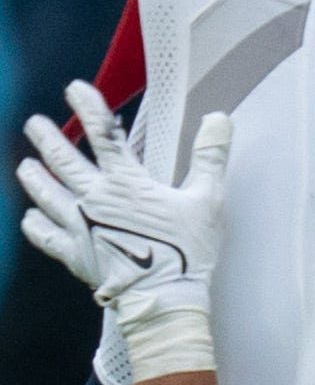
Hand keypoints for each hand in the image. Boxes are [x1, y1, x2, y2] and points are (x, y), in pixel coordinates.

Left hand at [18, 87, 226, 382]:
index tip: (75, 87)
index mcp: (127, 182)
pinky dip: (35, 224)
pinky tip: (30, 218)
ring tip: (25, 165)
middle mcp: (95, 199)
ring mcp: (79, 227)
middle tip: (35, 123)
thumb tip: (219, 118)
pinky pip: (45, 235)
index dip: (89, 108)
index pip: (103, 135)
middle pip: (64, 161)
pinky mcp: (74, 254)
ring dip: (34, 177)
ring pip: (46, 195)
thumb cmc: (187, 249)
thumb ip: (210, 157)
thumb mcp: (209, 199)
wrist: (162, 296)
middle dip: (48, 138)